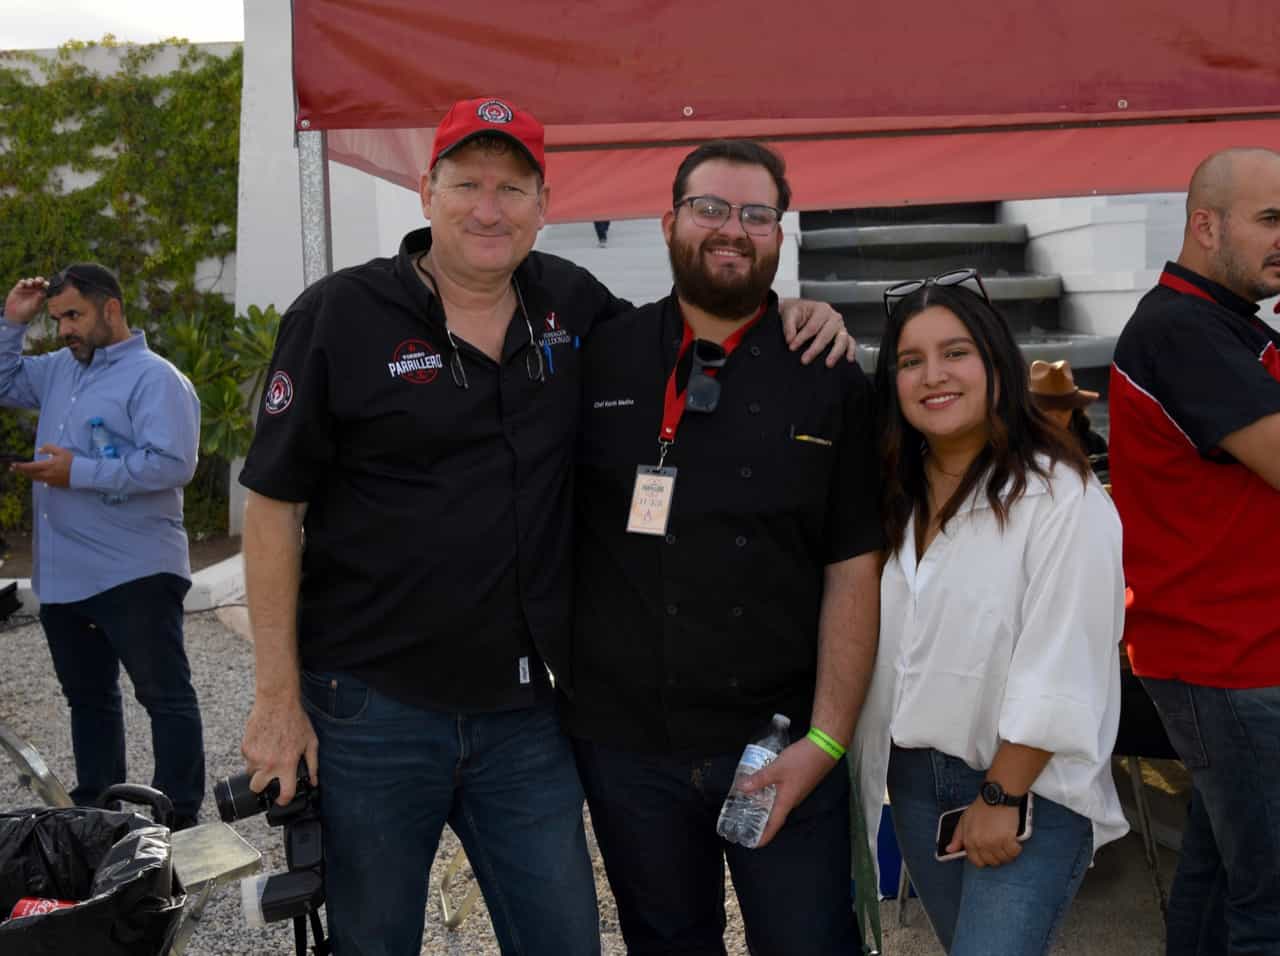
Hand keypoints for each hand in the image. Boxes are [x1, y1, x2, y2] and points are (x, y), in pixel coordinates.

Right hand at [4, 278, 49, 324]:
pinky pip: (21, 282)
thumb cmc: (28, 312)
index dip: (46, 284)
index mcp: (41, 295)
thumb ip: (39, 299)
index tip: (46, 284)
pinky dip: (23, 282)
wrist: (16, 314)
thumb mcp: (35, 307)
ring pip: (30, 281)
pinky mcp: (18, 288)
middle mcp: (35, 290)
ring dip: (31, 280)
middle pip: (38, 282)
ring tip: (30, 284)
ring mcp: (27, 289)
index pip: (45, 287)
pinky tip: (22, 285)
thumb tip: (43, 292)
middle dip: (39, 279)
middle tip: (38, 281)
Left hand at [11, 445, 72, 487]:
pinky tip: (42, 476)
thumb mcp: (61, 451)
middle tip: (17, 469)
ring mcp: (50, 481)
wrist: (81, 473)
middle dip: (23, 471)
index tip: (13, 465)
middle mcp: (46, 475)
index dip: (20, 466)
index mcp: (46, 466)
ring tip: (28, 472)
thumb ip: (49, 448)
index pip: (29, 467)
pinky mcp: (54, 484)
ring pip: (36, 478)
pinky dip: (40, 478)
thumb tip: (39, 450)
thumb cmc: (72, 461)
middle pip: (30, 474)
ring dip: (30, 475)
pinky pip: (44, 482)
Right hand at [241, 691, 318, 805]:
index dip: (284, 801)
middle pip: (256, 788)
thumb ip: (313, 764)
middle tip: (269, 778)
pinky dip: (253, 755)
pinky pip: (247, 759)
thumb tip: (314, 781)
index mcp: (286, 764)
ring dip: (258, 769)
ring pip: (250, 773)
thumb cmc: (296, 720)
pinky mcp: (245, 747)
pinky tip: (264, 743)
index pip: (284, 793)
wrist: (277, 702)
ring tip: (269, 754)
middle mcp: (268, 764)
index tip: (282, 800)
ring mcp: (254, 756)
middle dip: (261, 787)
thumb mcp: (311, 742)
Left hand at [736, 737, 836, 847]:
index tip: (753, 844)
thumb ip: (759, 779)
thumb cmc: (801, 761)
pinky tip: (763, 785)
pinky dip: (771, 793)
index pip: (774, 825)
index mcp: (787, 801)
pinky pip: (782, 793)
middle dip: (761, 821)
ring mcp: (798, 791)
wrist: (824, 748)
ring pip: (779, 803)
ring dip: (766, 805)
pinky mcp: (799, 782)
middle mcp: (793, 800)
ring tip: (750, 803)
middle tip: (745, 821)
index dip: (764, 836)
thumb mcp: (776, 769)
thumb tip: (741, 789)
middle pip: (775, 815)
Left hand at [779, 299, 856, 366]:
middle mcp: (834, 317)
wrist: (801, 311)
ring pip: (842, 339)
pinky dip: (851, 351)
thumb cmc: (798, 312)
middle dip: (815, 348)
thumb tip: (790, 339)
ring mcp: (840, 326)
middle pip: (827, 334)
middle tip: (805, 360)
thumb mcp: (790, 314)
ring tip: (828, 364)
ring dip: (835, 352)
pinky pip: (850, 342)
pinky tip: (848, 359)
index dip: (801, 338)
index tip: (792, 347)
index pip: (812, 326)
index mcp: (822, 309)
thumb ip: (789, 326)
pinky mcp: (843, 335)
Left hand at [947, 799, 1022, 867]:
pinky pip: (1014, 852)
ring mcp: (995, 842)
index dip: (983, 859)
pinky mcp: (1008, 839)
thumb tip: (949, 850)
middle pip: (991, 862)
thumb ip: (956, 837)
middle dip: (995, 857)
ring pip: (1003, 859)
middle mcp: (981, 844)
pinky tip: (1014, 842)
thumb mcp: (963, 821)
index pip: (976, 861)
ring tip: (1006, 844)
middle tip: (999, 848)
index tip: (988, 854)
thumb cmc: (980, 808)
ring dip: (1006, 854)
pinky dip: (1015, 849)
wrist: (995, 797)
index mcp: (970, 841)